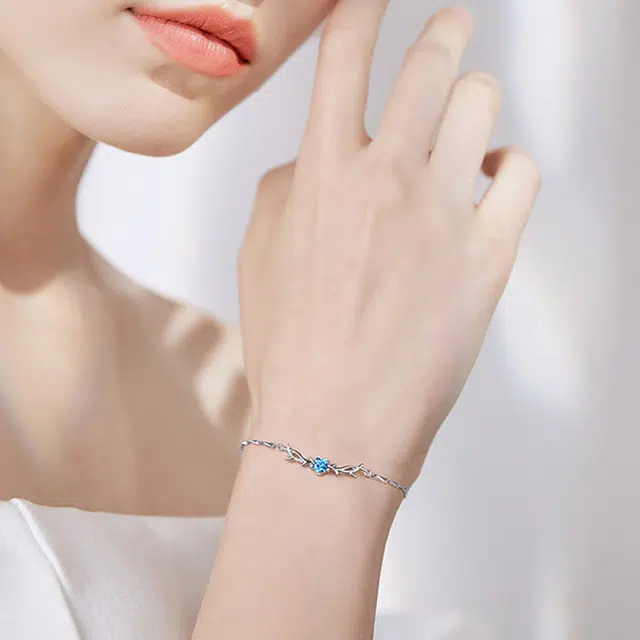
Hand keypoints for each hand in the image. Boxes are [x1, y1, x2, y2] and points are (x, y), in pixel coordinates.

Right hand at [238, 3, 540, 488]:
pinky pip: (522, 173)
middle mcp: (386, 177)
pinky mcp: (488, 255)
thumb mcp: (259, 256)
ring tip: (464, 123)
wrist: (333, 425)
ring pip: (482, 104)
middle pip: (432, 59)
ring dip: (474, 101)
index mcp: (321, 173)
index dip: (361, 5)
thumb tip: (315, 159)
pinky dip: (509, 167)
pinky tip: (490, 184)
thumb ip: (286, 189)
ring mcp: (442, 213)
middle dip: (443, 30)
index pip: (345, 54)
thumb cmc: (289, 348)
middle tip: (448, 27)